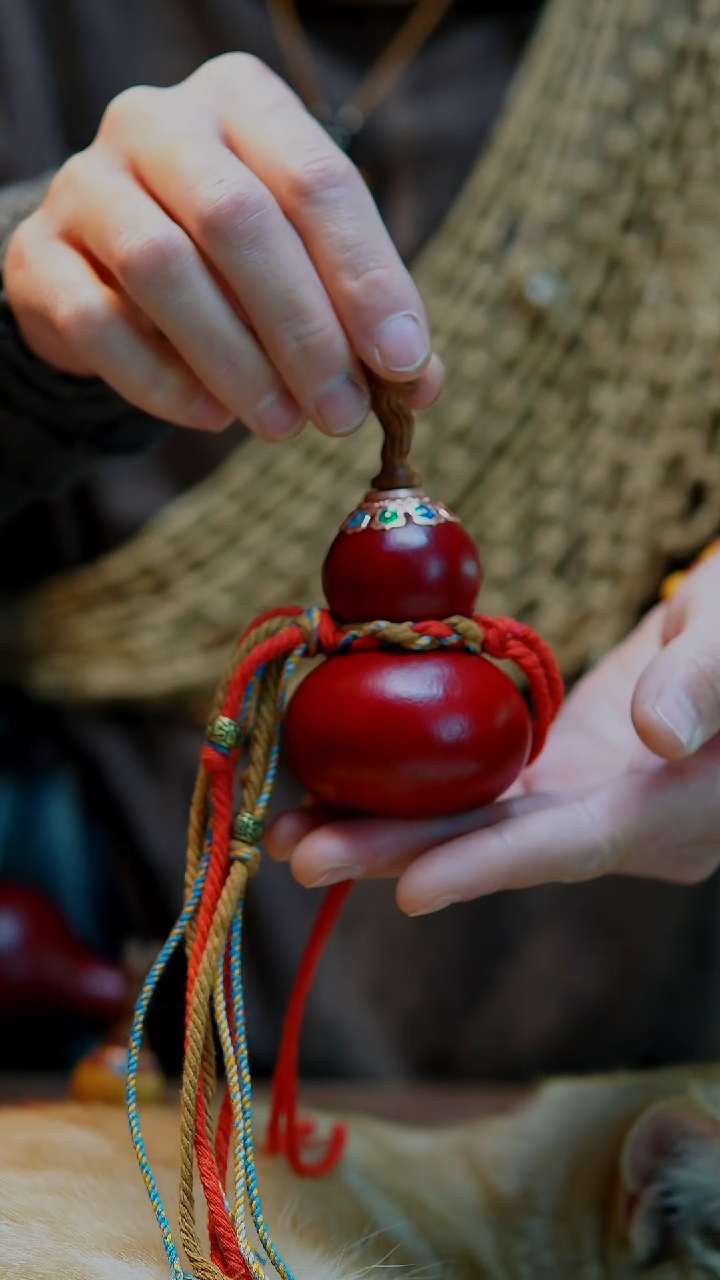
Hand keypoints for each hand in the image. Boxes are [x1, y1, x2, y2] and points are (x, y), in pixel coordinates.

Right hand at [4, 55, 440, 435]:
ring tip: (284, 425)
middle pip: (237, 218)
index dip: (366, 278)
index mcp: (245, 104)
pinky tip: (211, 417)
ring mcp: (88, 182)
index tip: (403, 363)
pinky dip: (162, 381)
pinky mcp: (40, 254)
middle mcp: (159, 122)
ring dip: (235, 362)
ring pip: (162, 267)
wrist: (110, 265)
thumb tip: (420, 384)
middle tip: (340, 413)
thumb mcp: (309, 266)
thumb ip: (365, 314)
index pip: (317, 181)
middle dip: (301, 330)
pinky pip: (98, 320)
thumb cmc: (233, 262)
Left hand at [268, 552, 719, 913]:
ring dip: (386, 827)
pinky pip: (478, 791)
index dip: (491, 865)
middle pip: (501, 845)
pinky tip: (344, 782)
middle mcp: (622, 828)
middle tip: (300, 855)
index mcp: (675, 813)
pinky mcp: (556, 777)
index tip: (410, 889)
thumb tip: (659, 736)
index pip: (574, 845)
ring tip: (293, 828)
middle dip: (400, 852)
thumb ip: (704, 683)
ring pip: (477, 823)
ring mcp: (585, 806)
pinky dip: (414, 791)